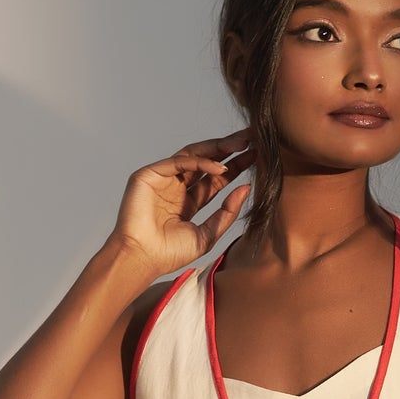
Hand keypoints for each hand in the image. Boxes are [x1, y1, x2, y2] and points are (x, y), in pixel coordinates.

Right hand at [112, 130, 253, 278]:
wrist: (142, 259)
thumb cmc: (169, 253)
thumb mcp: (208, 234)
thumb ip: (227, 212)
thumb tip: (247, 188)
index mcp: (188, 201)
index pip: (215, 178)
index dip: (236, 166)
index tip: (257, 157)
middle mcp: (176, 186)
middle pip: (206, 161)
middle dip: (229, 149)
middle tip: (253, 139)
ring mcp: (162, 179)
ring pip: (193, 155)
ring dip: (218, 148)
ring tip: (241, 144)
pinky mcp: (149, 175)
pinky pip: (178, 162)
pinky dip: (200, 162)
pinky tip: (220, 167)